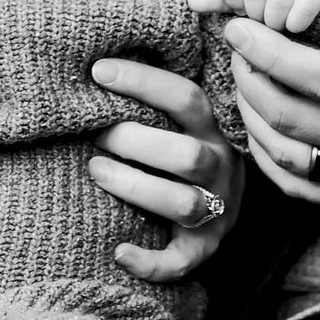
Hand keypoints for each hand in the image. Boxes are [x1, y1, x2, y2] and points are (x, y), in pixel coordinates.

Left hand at [88, 57, 245, 285]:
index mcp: (214, 127)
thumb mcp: (182, 114)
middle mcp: (220, 167)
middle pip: (185, 155)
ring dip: (134, 187)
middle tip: (96, 134)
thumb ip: (155, 92)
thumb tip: (99, 57)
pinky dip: (150, 262)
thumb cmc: (181, 140)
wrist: (224, 199)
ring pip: (183, 204)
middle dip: (134, 141)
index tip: (98, 71)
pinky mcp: (203, 247)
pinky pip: (181, 261)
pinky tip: (118, 252)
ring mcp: (216, 209)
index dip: (143, 82)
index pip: (185, 97)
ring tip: (95, 170)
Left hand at [220, 0, 319, 219]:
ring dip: (253, 118)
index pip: (317, 78)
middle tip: (237, 48)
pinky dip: (271, 162)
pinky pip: (304, 191)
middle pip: (290, 118)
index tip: (238, 27)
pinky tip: (264, 131)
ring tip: (246, 83)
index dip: (267, 52)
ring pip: (288, 159)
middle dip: (249, 78)